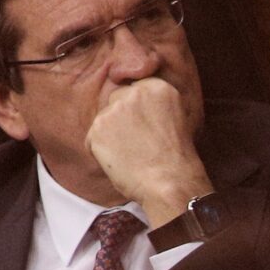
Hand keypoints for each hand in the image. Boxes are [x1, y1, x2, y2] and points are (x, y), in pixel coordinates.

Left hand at [86, 76, 211, 224]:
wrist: (170, 183)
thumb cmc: (176, 159)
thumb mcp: (177, 119)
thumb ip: (154, 105)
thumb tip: (133, 108)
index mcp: (158, 87)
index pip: (135, 90)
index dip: (139, 112)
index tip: (147, 129)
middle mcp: (135, 92)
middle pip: (116, 100)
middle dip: (122, 119)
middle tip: (138, 143)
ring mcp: (114, 109)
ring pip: (104, 120)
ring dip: (111, 136)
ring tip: (132, 156)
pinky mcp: (98, 128)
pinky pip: (92, 140)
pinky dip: (101, 154)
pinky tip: (121, 163)